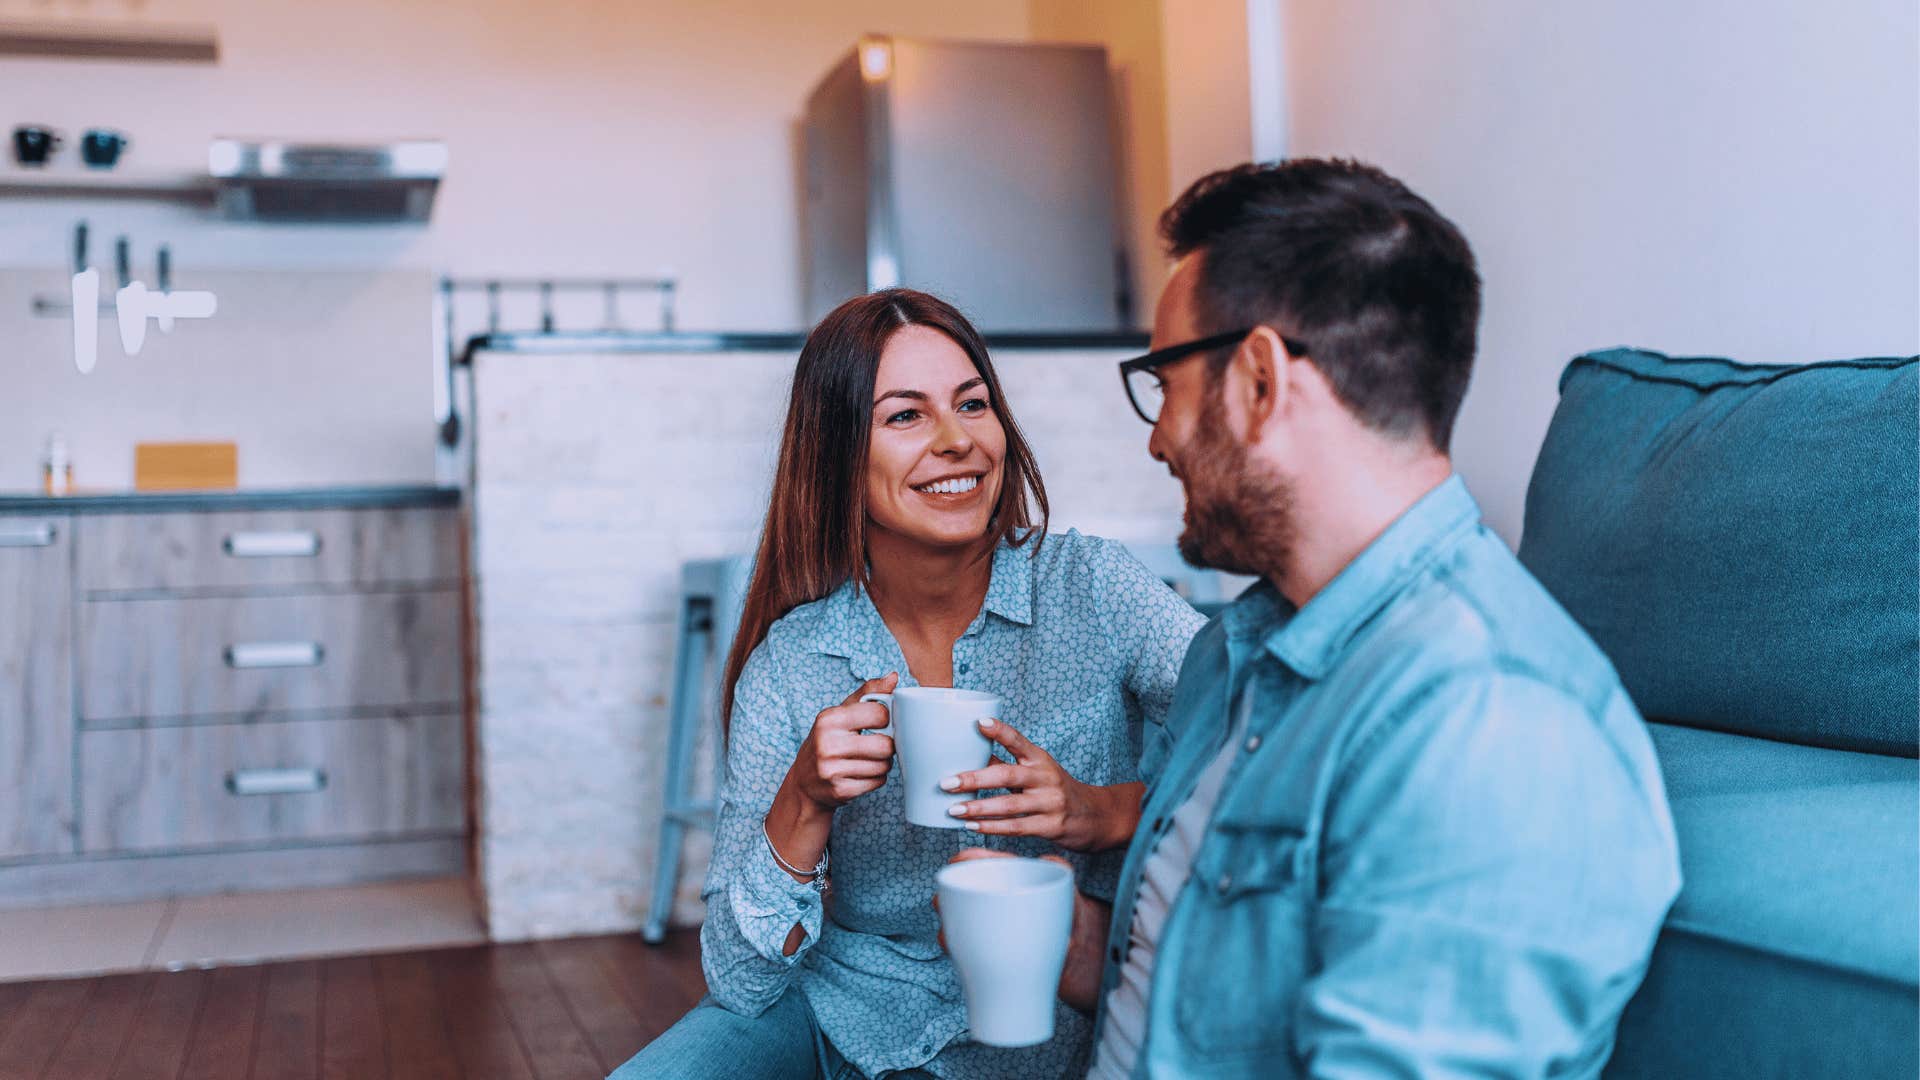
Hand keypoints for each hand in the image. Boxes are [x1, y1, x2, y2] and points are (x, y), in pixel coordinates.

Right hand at [783, 673, 898, 813]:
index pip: (879, 714)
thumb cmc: (827, 740)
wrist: (805, 781)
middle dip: (887, 746)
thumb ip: (868, 693)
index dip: (887, 719)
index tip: (882, 723)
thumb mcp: (841, 712)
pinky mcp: (840, 791)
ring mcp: (832, 770)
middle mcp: (828, 744)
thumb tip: (893, 677)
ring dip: (883, 763)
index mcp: (829, 719)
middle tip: (878, 744)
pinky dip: (876, 778)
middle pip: (885, 745)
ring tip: (869, 759)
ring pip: (884, 765)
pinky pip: (878, 782)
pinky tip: (862, 773)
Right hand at [937, 849, 1110, 1013]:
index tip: (957, 862)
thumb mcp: (1067, 889)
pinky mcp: (987, 950)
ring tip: (950, 935)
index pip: (978, 862)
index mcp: (1006, 878)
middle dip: (945, 896)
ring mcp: (986, 926)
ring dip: (947, 927)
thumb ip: (1060, 869)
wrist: (1077, 950)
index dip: (964, 859)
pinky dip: (957, 951)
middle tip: (944, 903)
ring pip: (954, 923)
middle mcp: (990, 900)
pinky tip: (960, 957)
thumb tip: (1050, 859)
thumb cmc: (1069, 911)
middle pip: (956, 893)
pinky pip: (964, 949)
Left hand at [941, 718, 1142, 851]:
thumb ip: (1007, 763)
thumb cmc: (1056, 789)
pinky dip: (992, 828)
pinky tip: (972, 826)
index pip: (1019, 740)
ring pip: (1009, 805)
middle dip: (974, 778)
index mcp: (1040, 759)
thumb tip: (969, 753)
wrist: (1095, 816)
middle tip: (947, 782)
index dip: (999, 731)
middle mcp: (1046, 778)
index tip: (979, 722)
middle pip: (1007, 775)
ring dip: (978, 808)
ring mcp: (1050, 803)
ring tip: (954, 809)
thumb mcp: (1037, 771)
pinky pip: (1017, 827)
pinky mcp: (1051, 826)